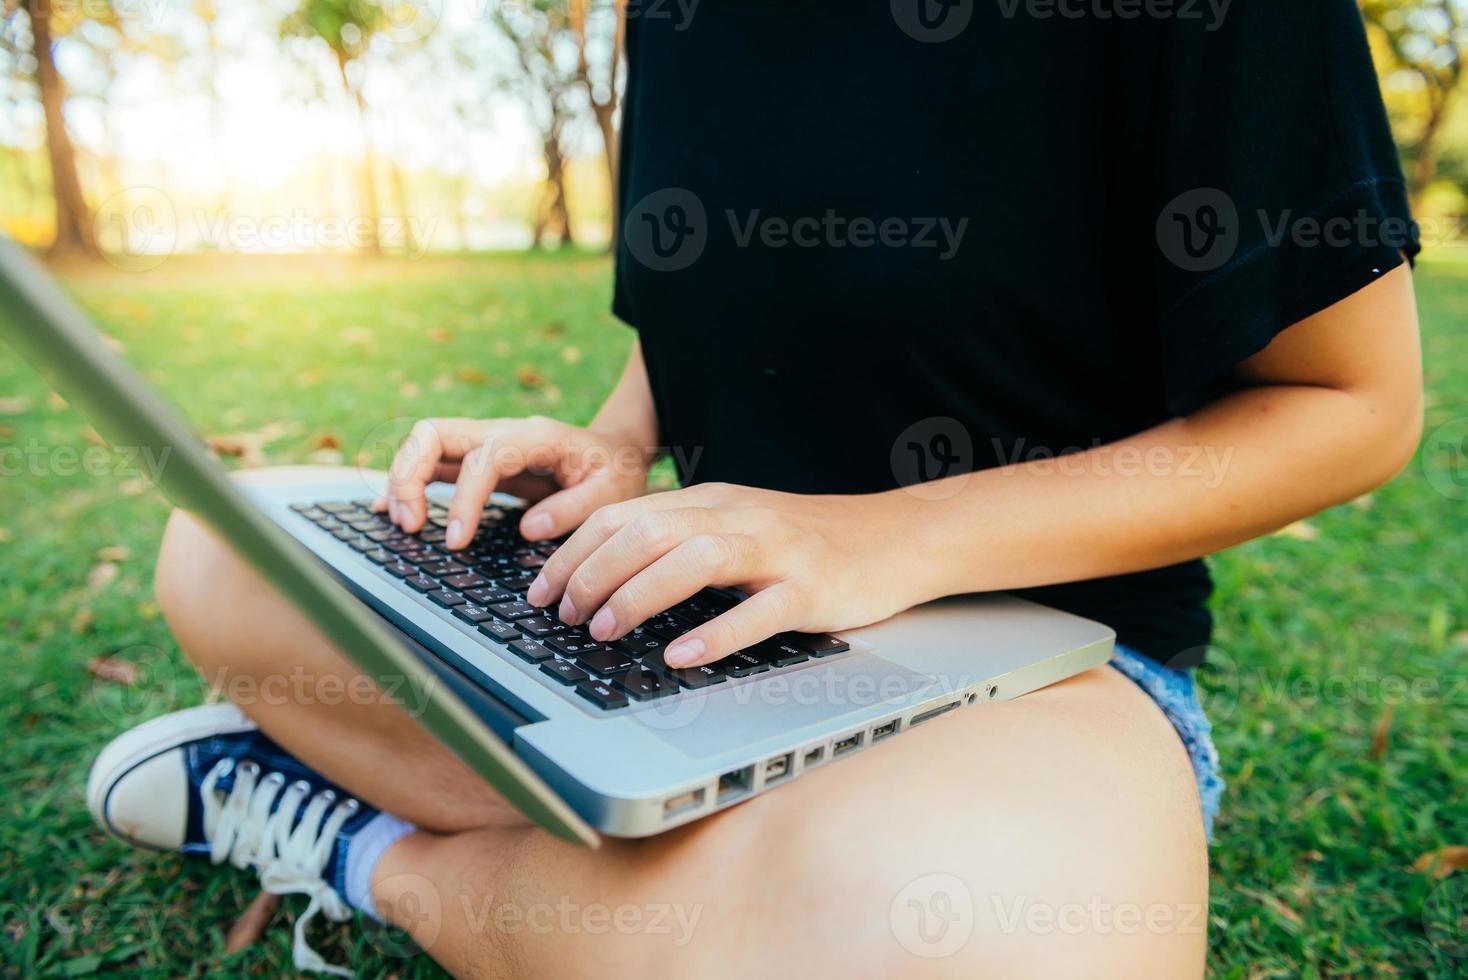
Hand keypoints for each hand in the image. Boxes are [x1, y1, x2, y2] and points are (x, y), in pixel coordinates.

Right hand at [373, 416, 651, 548]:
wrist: (615, 452)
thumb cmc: (615, 472)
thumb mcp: (613, 491)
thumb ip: (575, 508)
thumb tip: (529, 528)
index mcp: (535, 437)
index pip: (484, 458)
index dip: (463, 498)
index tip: (455, 541)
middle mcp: (502, 432)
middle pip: (435, 433)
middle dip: (411, 475)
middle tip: (410, 525)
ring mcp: (485, 443)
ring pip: (425, 444)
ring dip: (403, 479)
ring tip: (400, 523)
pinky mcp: (476, 460)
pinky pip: (432, 463)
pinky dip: (407, 483)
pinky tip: (391, 509)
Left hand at [524, 483, 926, 668]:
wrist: (896, 538)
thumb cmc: (808, 543)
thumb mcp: (737, 527)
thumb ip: (680, 541)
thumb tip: (605, 572)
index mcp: (712, 502)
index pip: (624, 515)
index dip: (573, 551)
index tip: (539, 588)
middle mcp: (738, 518)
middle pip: (647, 532)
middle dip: (591, 574)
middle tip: (562, 616)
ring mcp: (777, 551)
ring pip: (694, 560)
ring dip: (637, 596)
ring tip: (604, 631)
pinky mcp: (812, 589)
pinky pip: (759, 610)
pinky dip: (716, 633)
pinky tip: (682, 657)